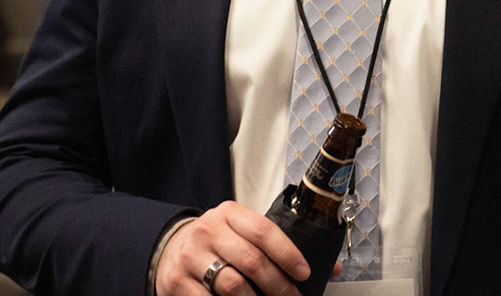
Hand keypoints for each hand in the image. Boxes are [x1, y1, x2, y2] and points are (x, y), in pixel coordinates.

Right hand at [156, 201, 313, 295]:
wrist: (171, 248)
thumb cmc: (215, 242)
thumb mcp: (241, 233)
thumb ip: (278, 247)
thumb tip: (329, 268)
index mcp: (229, 214)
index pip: (264, 231)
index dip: (288, 254)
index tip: (303, 273)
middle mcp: (209, 231)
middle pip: (252, 261)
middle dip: (279, 285)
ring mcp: (191, 257)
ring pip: (233, 285)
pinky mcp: (178, 282)